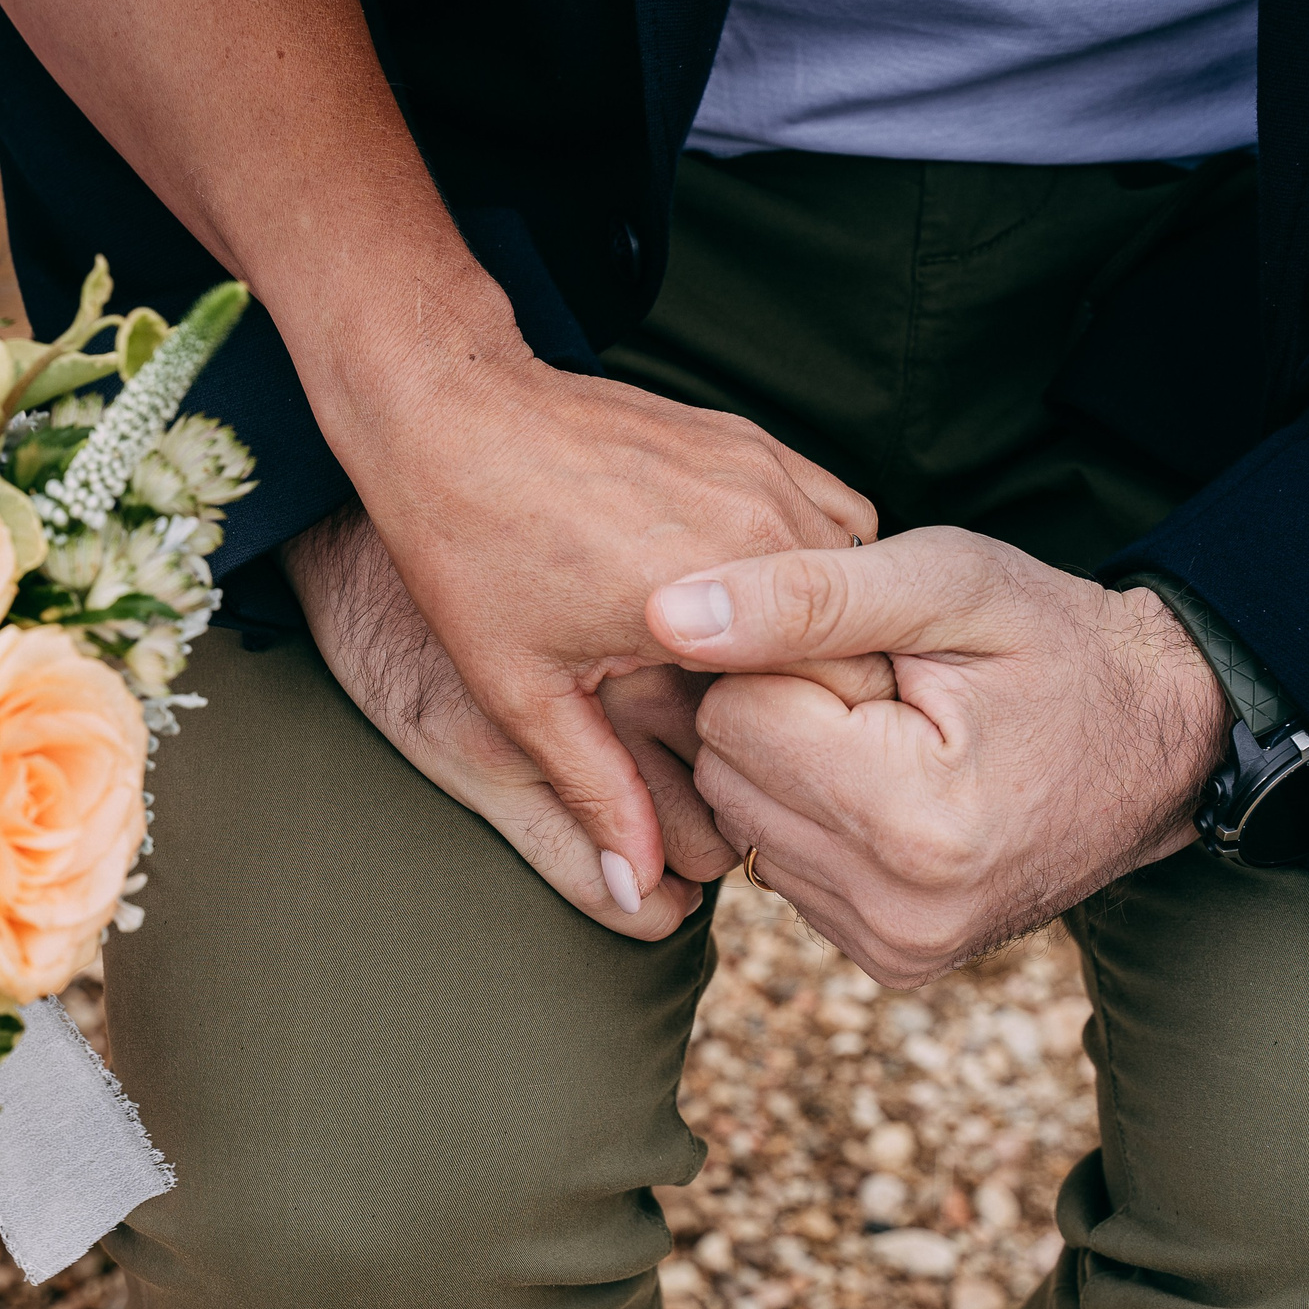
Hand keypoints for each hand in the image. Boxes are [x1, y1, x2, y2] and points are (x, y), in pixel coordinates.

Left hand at [326, 323, 877, 911]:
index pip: (835, 697)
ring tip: (779, 680)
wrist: (447, 414)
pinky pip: (830, 517)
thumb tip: (637, 894)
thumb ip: (596, 793)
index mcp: (713, 597)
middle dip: (836, 696)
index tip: (793, 781)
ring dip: (833, 630)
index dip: (824, 752)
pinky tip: (765, 608)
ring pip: (857, 577)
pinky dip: (815, 568)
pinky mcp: (753, 442)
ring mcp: (764, 472)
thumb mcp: (525, 693)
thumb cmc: (470, 552)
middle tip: (793, 742)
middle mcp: (760, 524)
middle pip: (860, 638)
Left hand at [646, 528, 1230, 986]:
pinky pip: (781, 867)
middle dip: (782, 716)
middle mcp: (899, 908)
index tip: (876, 656)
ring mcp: (897, 948)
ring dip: (794, 768)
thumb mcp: (944, 581)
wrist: (1163, 741)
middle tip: (887, 695)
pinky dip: (816, 819)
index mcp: (914, 817)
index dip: (788, 660)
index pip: (733, 715)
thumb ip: (801, 594)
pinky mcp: (893, 963)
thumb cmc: (1056, 643)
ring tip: (895, 740)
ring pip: (741, 821)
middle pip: (724, 774)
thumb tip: (665, 616)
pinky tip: (891, 790)